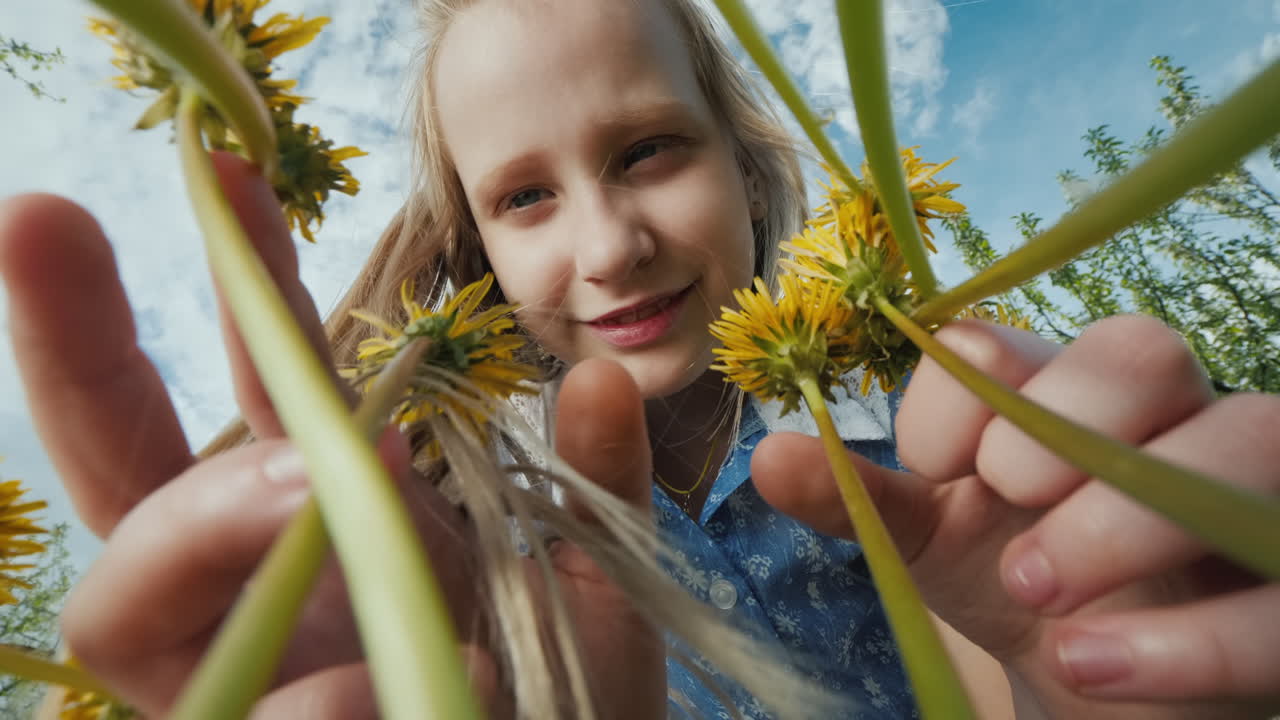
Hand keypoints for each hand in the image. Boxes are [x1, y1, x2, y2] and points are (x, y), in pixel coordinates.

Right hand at [0, 154, 663, 717]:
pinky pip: (235, 718)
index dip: (245, 283)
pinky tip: (388, 693)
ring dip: (207, 525)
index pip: (265, 395)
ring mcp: (236, 679)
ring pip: (122, 604)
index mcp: (331, 526)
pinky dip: (310, 702)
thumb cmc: (567, 703)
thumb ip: (590, 488)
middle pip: (120, 475)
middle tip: (42, 219)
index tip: (229, 169)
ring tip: (315, 492)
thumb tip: (597, 383)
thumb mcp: (589, 585)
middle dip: (75, 346)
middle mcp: (254, 594)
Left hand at [753, 318, 1279, 717]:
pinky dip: (1190, 635)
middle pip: (1144, 351)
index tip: (927, 465)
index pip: (1011, 337)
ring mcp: (1247, 498)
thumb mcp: (932, 547)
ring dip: (1127, 514)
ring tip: (1035, 587)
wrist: (1115, 678)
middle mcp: (1165, 420)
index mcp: (1059, 390)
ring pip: (1247, 439)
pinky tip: (1086, 664)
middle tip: (1001, 505)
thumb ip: (861, 502)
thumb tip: (768, 456)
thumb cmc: (1028, 585)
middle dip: (1059, 425)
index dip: (959, 391)